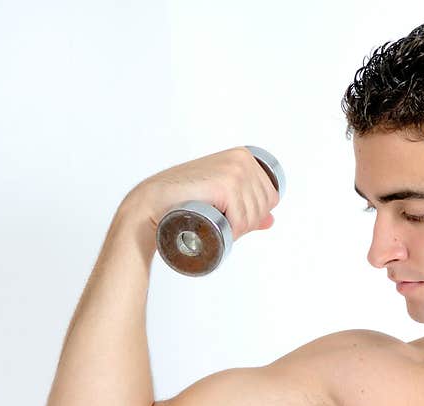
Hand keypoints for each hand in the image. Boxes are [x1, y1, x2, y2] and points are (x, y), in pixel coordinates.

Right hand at [118, 147, 279, 240]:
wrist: (153, 203)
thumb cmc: (184, 201)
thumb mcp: (222, 199)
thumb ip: (248, 206)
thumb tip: (271, 220)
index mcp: (245, 157)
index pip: (271, 196)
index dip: (256, 215)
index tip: (233, 218)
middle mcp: (242, 159)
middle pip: (265, 205)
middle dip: (248, 223)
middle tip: (223, 224)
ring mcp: (235, 170)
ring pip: (254, 214)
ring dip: (239, 229)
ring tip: (217, 225)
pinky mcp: (225, 184)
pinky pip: (242, 218)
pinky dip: (233, 230)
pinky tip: (217, 226)